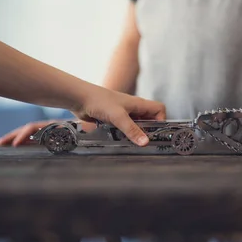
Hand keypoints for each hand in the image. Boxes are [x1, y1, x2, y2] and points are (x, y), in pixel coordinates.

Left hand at [0, 86, 165, 147]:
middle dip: (148, 130)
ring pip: (136, 125)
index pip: (159, 110)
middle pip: (149, 119)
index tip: (156, 132)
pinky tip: (120, 140)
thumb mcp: (118, 117)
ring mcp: (123, 114)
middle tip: (144, 143)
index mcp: (138, 103)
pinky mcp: (113, 119)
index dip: (161, 120)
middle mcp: (133, 108)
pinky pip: (124, 129)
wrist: (80, 98)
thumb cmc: (100, 101)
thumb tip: (145, 142)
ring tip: (132, 143)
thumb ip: (132, 130)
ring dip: (135, 134)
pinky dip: (124, 135)